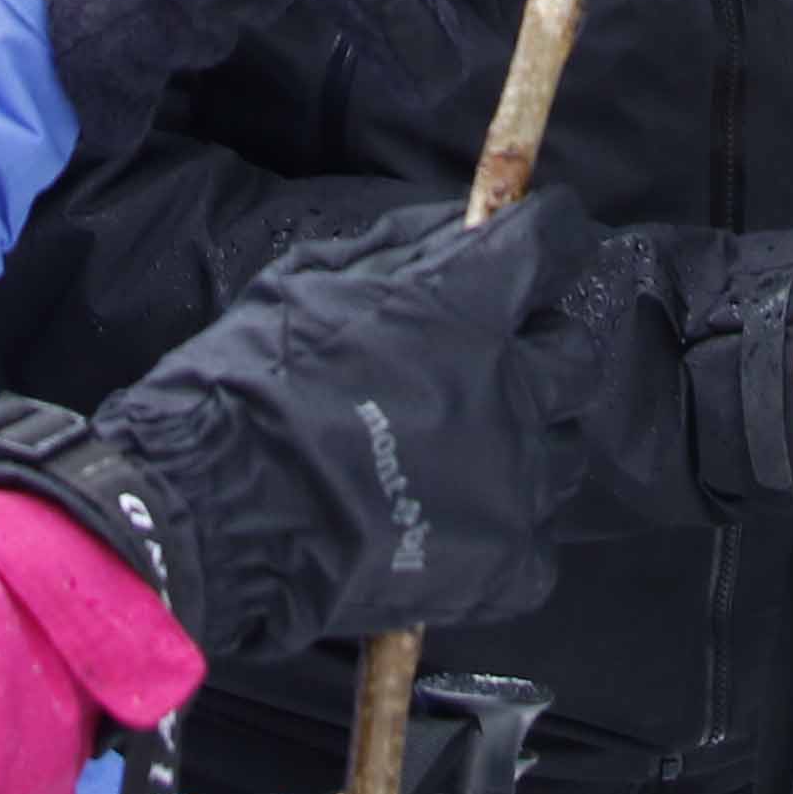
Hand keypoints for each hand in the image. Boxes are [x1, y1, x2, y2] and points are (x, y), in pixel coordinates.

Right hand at [93, 191, 592, 655]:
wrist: (214, 515)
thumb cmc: (247, 386)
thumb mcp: (306, 282)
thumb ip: (395, 250)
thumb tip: (457, 228)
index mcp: (467, 306)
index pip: (552, 244)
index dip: (553, 235)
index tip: (545, 238)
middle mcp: (511, 387)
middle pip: (578, 354)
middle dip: (546, 346)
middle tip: (498, 360)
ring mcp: (516, 482)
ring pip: (565, 451)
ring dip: (529, 442)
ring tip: (469, 455)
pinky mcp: (506, 565)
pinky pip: (539, 547)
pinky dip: (506, 537)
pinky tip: (455, 530)